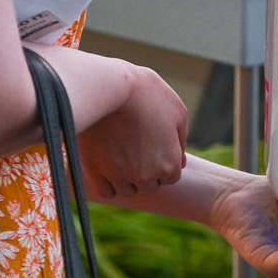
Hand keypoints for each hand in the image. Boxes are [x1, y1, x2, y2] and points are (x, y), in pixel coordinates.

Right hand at [77, 65, 187, 198]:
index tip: (151, 147)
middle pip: (149, 185)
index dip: (162, 163)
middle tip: (134, 148)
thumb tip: (180, 162)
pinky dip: (109, 184)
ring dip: (127, 178)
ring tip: (120, 155)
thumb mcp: (177, 112)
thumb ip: (181, 141)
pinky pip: (107, 191)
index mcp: (169, 163)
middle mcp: (146, 175)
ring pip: (128, 190)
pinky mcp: (96, 171)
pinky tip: (107, 167)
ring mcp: (120, 175)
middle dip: (145, 171)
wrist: (112, 86)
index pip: (169, 177)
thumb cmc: (148, 93)